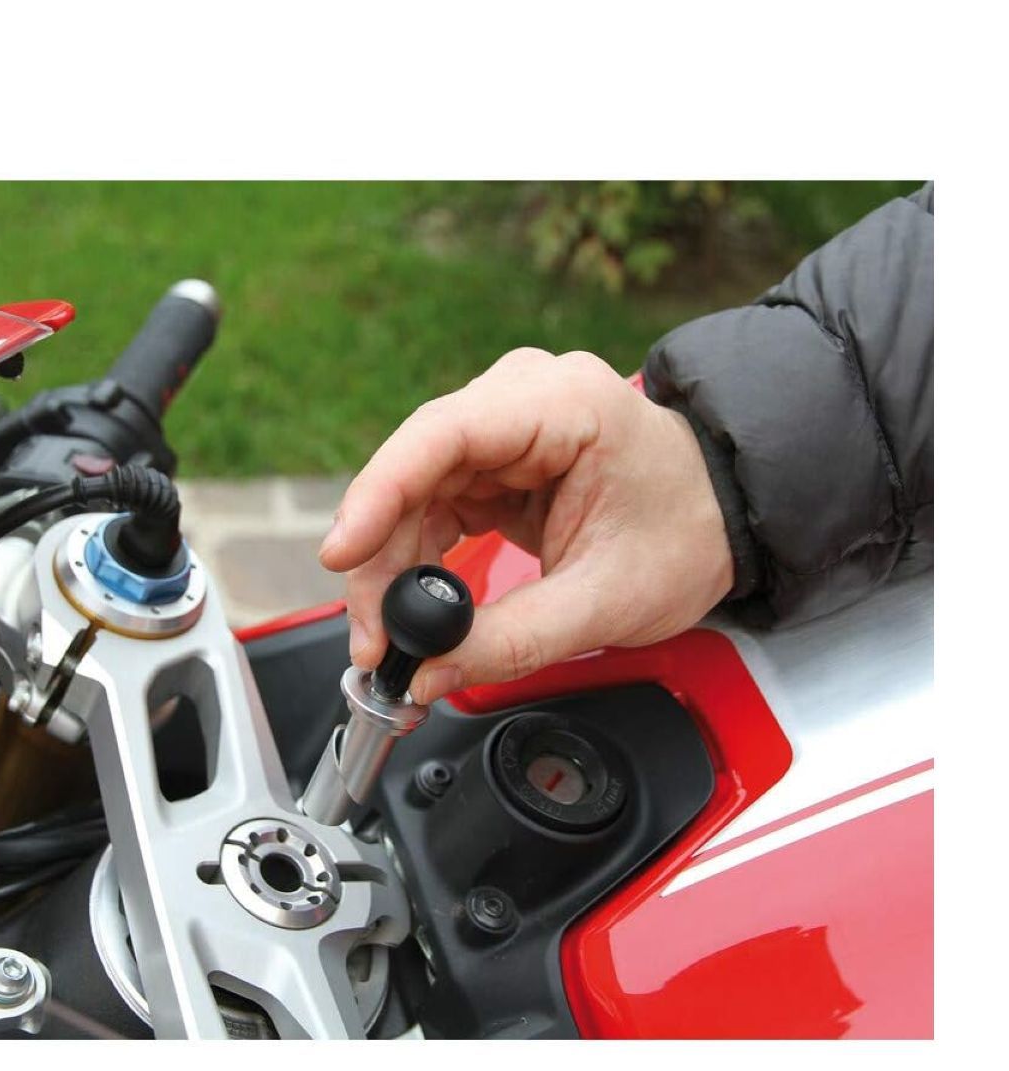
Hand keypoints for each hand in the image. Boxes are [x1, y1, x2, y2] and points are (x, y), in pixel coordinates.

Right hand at [318, 348, 733, 702]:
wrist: (726, 518)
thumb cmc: (688, 535)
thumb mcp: (605, 603)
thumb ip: (511, 640)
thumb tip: (426, 670)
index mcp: (564, 405)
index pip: (443, 435)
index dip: (380, 494)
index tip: (343, 555)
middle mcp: (522, 400)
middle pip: (414, 470)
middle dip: (381, 557)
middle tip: (373, 638)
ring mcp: (505, 428)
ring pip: (412, 493)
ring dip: (392, 567)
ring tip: (392, 638)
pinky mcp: (495, 462)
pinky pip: (432, 506)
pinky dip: (415, 560)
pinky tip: (415, 607)